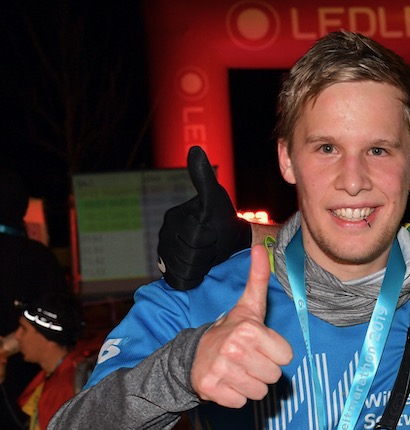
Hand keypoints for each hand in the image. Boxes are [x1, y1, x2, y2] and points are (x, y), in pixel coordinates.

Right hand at [158, 146, 251, 290]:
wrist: (226, 241)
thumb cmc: (222, 219)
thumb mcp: (216, 198)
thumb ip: (203, 177)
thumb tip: (195, 149)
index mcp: (173, 217)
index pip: (196, 236)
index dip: (211, 239)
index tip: (214, 233)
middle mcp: (164, 234)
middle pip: (190, 256)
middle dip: (207, 254)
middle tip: (212, 246)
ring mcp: (163, 253)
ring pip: (186, 270)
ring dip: (203, 266)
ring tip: (207, 256)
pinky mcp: (167, 270)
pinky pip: (180, 280)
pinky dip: (194, 277)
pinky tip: (200, 267)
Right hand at [191, 245, 292, 407]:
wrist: (193, 356)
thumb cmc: (231, 332)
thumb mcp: (248, 306)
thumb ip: (258, 279)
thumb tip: (258, 247)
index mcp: (249, 329)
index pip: (286, 358)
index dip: (275, 354)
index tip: (259, 346)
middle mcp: (235, 349)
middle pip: (275, 376)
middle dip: (263, 370)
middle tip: (247, 360)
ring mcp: (221, 370)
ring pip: (260, 392)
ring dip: (251, 385)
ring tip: (237, 371)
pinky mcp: (211, 390)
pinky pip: (240, 403)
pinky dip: (235, 397)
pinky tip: (226, 382)